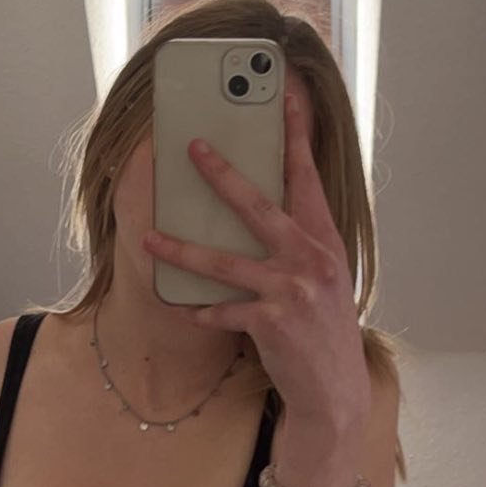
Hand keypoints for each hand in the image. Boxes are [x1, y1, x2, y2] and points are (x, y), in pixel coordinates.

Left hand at [143, 92, 371, 450]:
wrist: (335, 390)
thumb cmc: (322, 328)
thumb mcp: (323, 277)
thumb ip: (298, 242)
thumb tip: (257, 210)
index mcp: (324, 241)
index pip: (308, 178)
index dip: (296, 135)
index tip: (285, 96)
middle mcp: (312, 259)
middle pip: (259, 207)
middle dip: (223, 175)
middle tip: (193, 147)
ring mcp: (293, 291)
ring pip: (225, 262)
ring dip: (182, 250)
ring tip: (150, 237)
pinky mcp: (273, 323)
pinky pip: (223, 310)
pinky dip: (202, 310)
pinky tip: (187, 309)